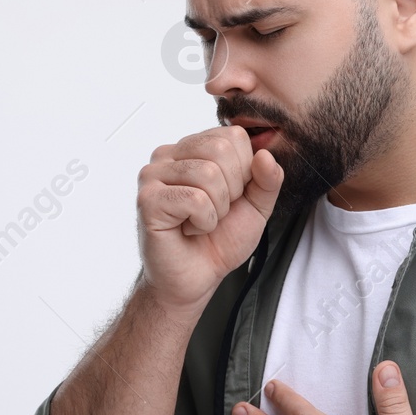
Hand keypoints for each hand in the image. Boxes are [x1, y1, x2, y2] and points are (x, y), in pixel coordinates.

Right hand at [136, 125, 283, 310]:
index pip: (234, 136)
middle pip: (221, 150)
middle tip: (215, 212)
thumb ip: (268, 179)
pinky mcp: (147, 199)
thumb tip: (265, 155)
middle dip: (232, 190)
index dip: (245, 171)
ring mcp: (153, 175)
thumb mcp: (257, 206)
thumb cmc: (220, 240)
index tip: (230, 197)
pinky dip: (203, 222)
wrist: (195, 278)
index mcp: (193, 148)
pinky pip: (195, 200)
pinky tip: (188, 230)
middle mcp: (168, 154)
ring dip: (217, 210)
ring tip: (201, 222)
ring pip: (208, 174)